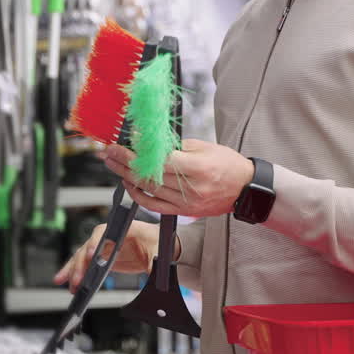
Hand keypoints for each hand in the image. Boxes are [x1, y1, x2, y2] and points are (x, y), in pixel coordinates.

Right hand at [53, 221, 166, 292]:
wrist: (161, 247)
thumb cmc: (160, 242)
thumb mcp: (160, 253)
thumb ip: (156, 263)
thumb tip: (156, 275)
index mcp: (123, 229)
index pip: (103, 232)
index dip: (95, 243)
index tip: (92, 256)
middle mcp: (109, 237)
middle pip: (89, 247)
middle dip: (80, 264)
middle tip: (77, 280)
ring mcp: (104, 247)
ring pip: (83, 256)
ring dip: (72, 269)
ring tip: (63, 281)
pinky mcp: (103, 258)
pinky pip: (87, 265)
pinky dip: (77, 274)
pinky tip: (72, 284)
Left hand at [102, 139, 254, 217]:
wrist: (245, 188)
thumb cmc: (226, 164)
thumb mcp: (204, 147)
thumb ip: (175, 146)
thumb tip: (147, 141)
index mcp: (197, 168)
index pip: (157, 161)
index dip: (135, 153)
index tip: (119, 144)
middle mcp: (190, 188)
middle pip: (148, 176)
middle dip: (124, 163)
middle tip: (108, 153)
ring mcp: (186, 203)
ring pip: (148, 191)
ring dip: (126, 177)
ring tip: (113, 164)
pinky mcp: (183, 212)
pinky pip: (154, 205)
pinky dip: (138, 195)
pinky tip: (128, 183)